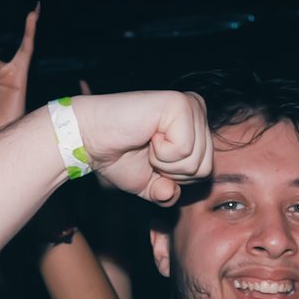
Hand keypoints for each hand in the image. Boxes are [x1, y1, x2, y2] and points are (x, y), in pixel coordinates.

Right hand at [66, 90, 212, 205]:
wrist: (91, 140)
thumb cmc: (119, 157)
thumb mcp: (150, 184)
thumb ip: (169, 194)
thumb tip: (171, 193)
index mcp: (196, 126)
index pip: (206, 171)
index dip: (175, 178)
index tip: (151, 159)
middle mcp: (198, 110)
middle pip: (205, 168)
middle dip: (172, 172)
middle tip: (147, 151)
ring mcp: (190, 104)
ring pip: (196, 161)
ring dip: (164, 163)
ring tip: (146, 142)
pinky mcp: (179, 104)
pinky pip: (185, 150)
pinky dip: (161, 153)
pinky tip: (147, 135)